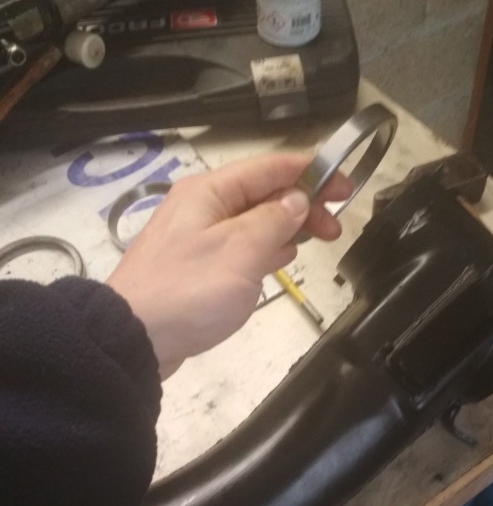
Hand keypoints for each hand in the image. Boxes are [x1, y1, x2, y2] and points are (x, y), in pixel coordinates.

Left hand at [107, 153, 351, 378]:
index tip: (345, 188)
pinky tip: (280, 259)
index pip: (270, 167)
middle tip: (334, 230)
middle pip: (263, 194)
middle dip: (302, 205)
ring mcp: (198, 238)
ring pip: (253, 221)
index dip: (312, 173)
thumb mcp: (241, 251)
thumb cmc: (189, 290)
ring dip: (286, 227)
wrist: (134, 337)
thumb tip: (297, 200)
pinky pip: (240, 248)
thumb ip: (274, 220)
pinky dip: (265, 249)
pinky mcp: (196, 268)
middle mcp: (202, 207)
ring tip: (315, 243)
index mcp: (210, 191)